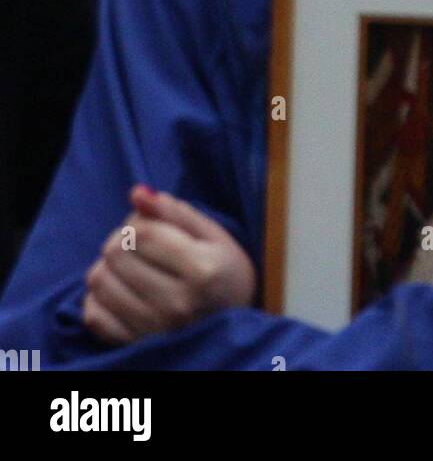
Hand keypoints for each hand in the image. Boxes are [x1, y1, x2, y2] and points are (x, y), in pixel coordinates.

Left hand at [82, 185, 256, 344]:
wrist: (233, 324)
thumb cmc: (224, 271)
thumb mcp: (211, 234)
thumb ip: (175, 211)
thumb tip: (137, 192)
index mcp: (201, 271)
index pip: (141, 232)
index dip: (137, 219)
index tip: (149, 224)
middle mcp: (177, 305)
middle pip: (116, 254)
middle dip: (122, 239)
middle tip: (138, 244)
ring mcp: (154, 330)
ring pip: (99, 281)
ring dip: (108, 265)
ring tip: (129, 266)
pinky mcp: (136, 345)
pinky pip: (94, 315)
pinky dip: (99, 297)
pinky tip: (119, 290)